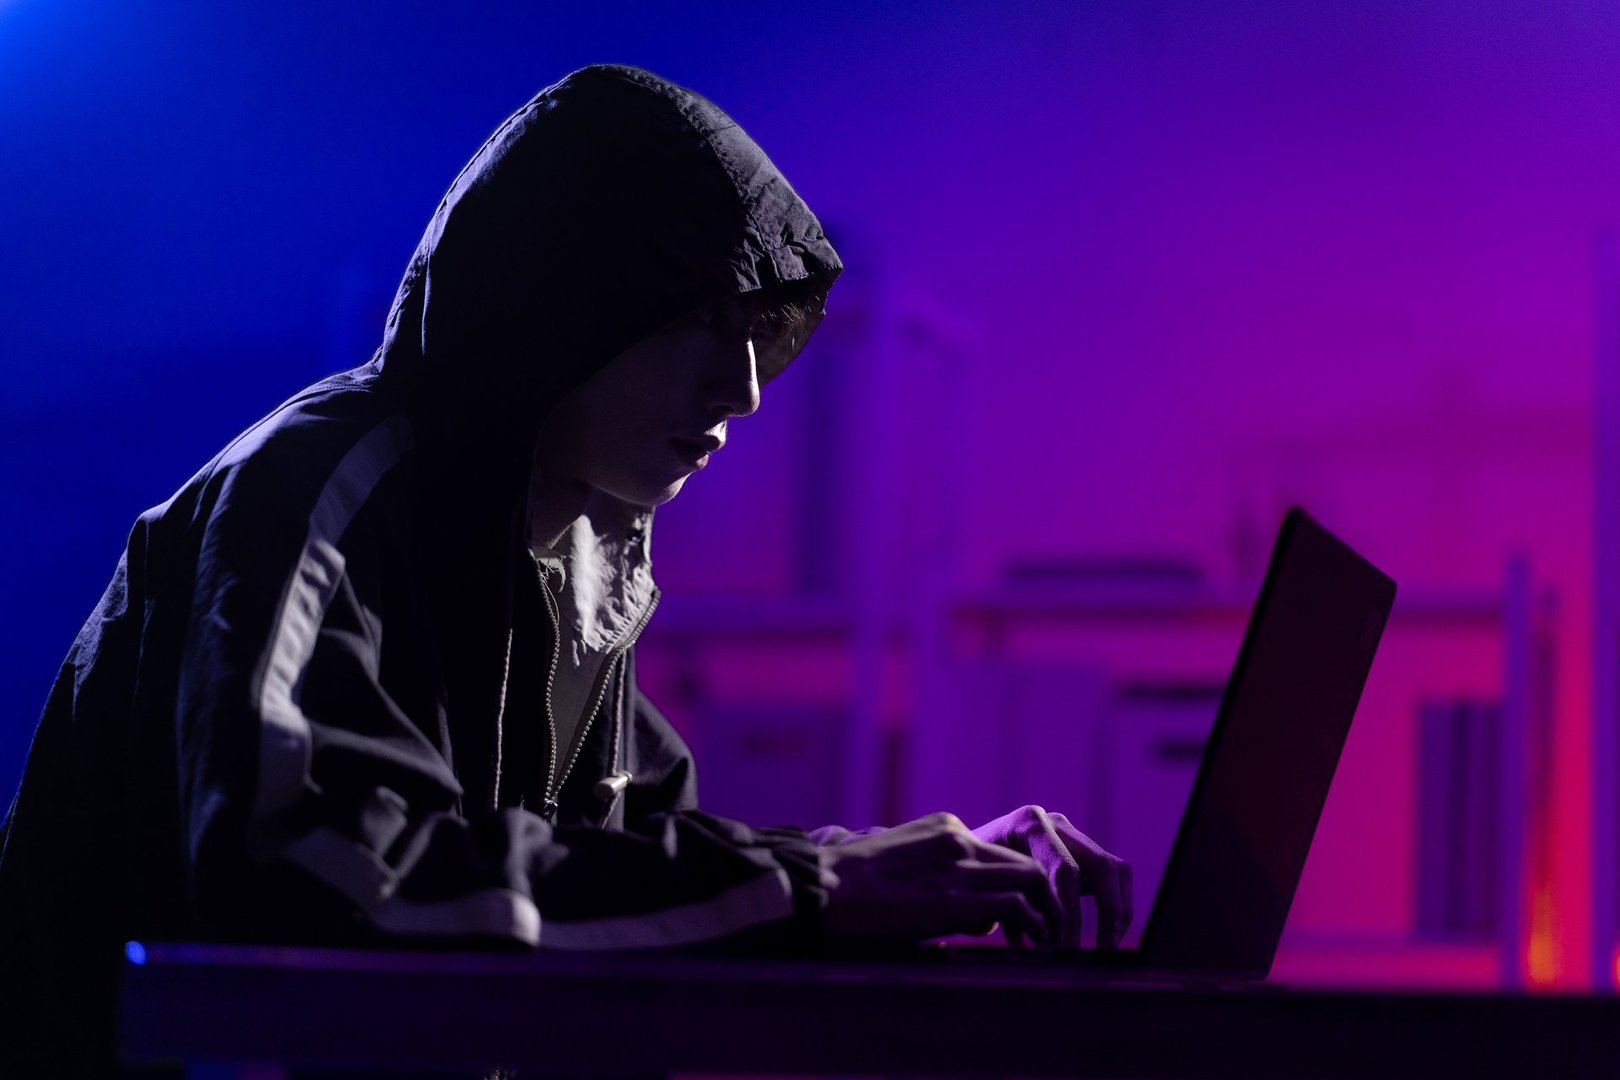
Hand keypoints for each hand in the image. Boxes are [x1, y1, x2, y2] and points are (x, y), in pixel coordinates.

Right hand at [819, 812, 1061, 945]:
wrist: (818, 887)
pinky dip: (1031, 929)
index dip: (1015, 886)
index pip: (1000, 854)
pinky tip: (1028, 950)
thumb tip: (983, 920)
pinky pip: (1017, 907)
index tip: (1018, 919)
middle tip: (1045, 934)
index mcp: (943, 828)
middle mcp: (957, 838)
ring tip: (1045, 944)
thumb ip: (944, 885)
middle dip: (1043, 899)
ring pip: (1032, 880)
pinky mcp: (956, 898)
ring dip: (1045, 915)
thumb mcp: (902, 871)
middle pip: (1026, 862)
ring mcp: (959, 864)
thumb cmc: (846, 891)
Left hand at [972, 806, 1131, 949]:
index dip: (1069, 914)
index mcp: (1028, 824)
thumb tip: (1029, 946)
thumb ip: (1004, 910)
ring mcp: (1071, 835)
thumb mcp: (979, 888)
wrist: (958, 854)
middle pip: (1100, 865)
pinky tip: (1106, 939)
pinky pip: (1114, 877)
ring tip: (1108, 948)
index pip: (1064, 871)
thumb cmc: (964, 874)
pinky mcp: (1082, 853)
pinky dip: (1116, 908)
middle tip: (1101, 951)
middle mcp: (1055, 824)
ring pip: (1115, 869)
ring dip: (1117, 911)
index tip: (1064, 949)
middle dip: (1106, 913)